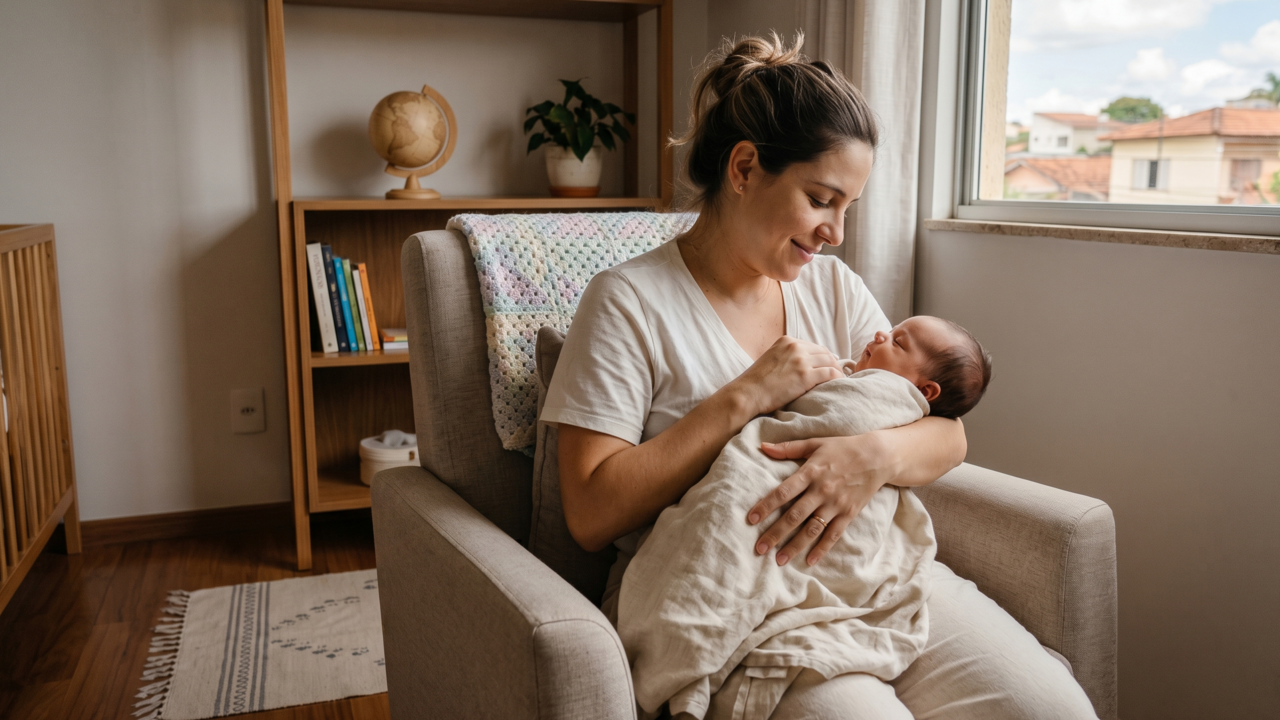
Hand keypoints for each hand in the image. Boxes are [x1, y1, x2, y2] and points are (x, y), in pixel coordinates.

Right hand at [727, 336, 842, 416]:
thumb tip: (800, 366)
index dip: (822, 357)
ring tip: (839, 380)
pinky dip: (837, 378)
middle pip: (824, 352)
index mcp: (786, 341)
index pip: (813, 346)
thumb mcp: (770, 359)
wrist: (747, 393)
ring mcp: (801, 360)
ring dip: (836, 370)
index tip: (826, 365)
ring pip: (830, 361)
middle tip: (836, 374)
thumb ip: (785, 357)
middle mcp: (795, 347)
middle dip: (832, 363)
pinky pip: (830, 373)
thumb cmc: (755, 382)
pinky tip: (838, 384)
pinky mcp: (805, 375)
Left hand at [747, 432, 895, 566]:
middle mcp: (822, 490)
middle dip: (775, 533)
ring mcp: (836, 504)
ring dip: (795, 546)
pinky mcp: (849, 514)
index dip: (766, 506)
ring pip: (812, 529)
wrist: (878, 456)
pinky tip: (809, 561)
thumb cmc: (842, 448)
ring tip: (779, 560)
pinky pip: (834, 534)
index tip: (750, 519)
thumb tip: (762, 446)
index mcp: (811, 472)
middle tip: (759, 548)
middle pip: (795, 516)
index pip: (783, 492)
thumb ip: (788, 448)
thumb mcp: (815, 443)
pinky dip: (822, 549)